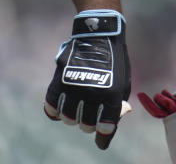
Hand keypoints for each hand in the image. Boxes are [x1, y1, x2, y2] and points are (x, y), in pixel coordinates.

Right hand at [44, 10, 131, 148]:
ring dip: (74, 118)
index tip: (102, 141)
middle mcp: (92, 92)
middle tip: (91, 118)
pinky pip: (51, 107)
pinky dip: (55, 111)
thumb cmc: (114, 60)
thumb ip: (117, 103)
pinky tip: (61, 108)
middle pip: (86, 125)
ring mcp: (73, 87)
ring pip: (69, 119)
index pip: (106, 126)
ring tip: (78, 110)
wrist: (99, 35)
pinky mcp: (58, 81)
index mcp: (112, 93)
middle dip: (90, 125)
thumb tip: (110, 123)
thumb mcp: (123, 81)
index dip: (104, 137)